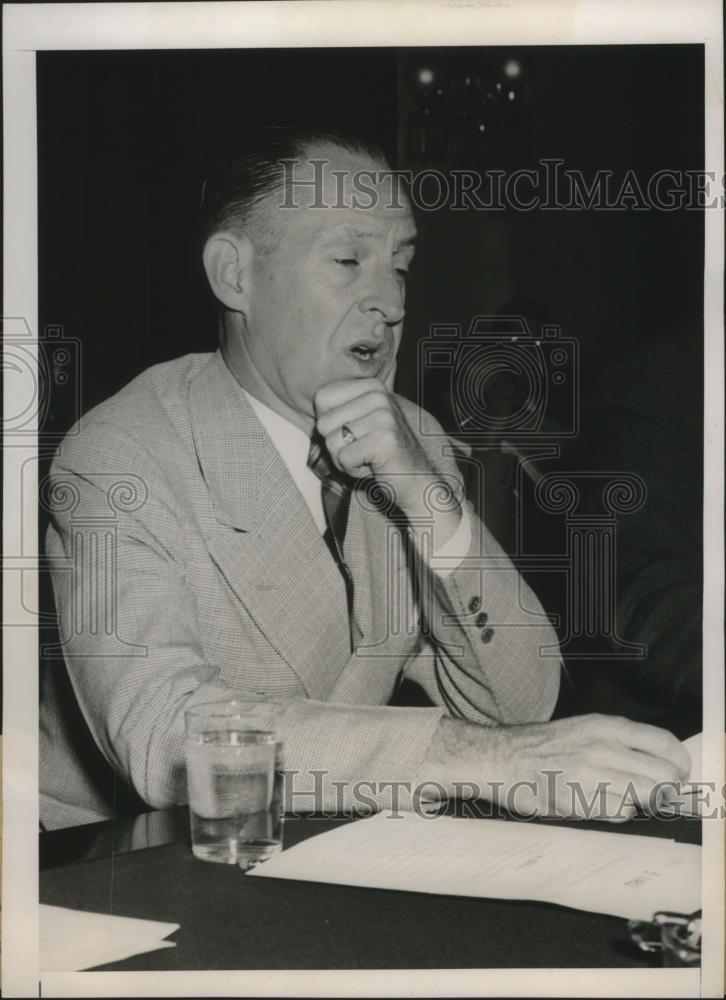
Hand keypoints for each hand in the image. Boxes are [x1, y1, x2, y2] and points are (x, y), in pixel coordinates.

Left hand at [314, 378, 454, 522]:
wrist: (416, 480)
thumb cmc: (379, 454)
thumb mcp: (358, 423)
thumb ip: (336, 410)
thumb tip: (313, 410)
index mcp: (371, 386)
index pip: (321, 397)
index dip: (330, 424)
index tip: (354, 433)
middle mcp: (379, 395)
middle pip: (323, 422)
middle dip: (336, 445)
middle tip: (362, 449)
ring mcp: (384, 416)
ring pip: (331, 441)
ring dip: (344, 459)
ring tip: (368, 457)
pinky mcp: (385, 439)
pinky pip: (343, 458)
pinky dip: (353, 470)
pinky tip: (373, 466)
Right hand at [418, 714, 690, 821]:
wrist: (501, 759)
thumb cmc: (542, 746)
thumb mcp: (583, 729)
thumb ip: (618, 742)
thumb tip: (658, 762)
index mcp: (605, 726)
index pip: (663, 742)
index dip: (678, 762)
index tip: (678, 772)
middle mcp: (603, 747)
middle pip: (661, 774)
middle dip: (666, 789)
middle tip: (658, 795)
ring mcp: (592, 775)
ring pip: (644, 795)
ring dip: (641, 801)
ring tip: (625, 798)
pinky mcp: (581, 800)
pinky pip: (619, 812)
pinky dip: (617, 812)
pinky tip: (599, 804)